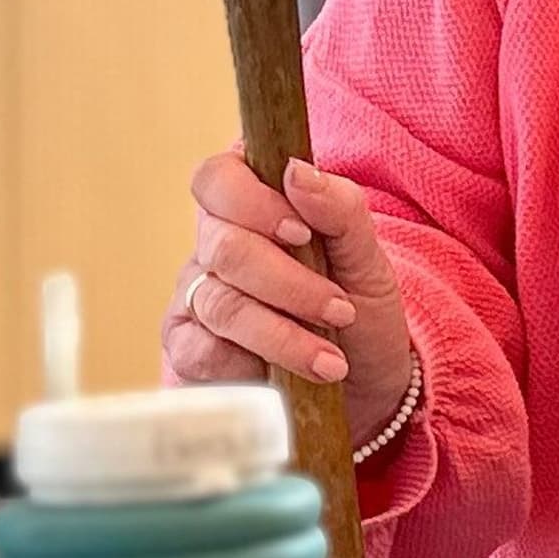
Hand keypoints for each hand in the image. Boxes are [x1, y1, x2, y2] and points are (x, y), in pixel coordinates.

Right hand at [164, 150, 421, 447]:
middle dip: (289, 284)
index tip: (302, 233)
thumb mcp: (367, 259)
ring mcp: (197, 296)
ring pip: (221, 304)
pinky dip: (252, 366)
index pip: (219, 178)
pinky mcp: (191, 349)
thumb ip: (341, 208)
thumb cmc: (361, 310)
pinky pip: (201, 352)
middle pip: (225, 248)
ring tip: (331, 360)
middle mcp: (215, 245)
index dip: (254, 203)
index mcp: (252, 204)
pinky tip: (285, 380)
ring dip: (283, 334)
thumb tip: (297, 172)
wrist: (367, 384)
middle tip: (340, 310)